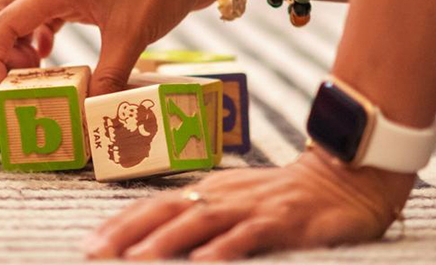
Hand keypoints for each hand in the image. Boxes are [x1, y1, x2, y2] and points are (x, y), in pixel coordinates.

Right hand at [0, 0, 239, 93]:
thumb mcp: (134, 36)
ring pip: (25, 12)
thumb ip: (109, 76)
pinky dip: (42, 36)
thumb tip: (89, 111)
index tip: (2, 89)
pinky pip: (49, 14)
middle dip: (2, 48)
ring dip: (22, 43)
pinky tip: (55, 56)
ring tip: (38, 74)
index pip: (5, 21)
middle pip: (4, 12)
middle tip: (22, 80)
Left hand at [84, 149, 409, 258]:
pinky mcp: (282, 221)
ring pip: (198, 222)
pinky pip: (248, 236)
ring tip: (135, 261)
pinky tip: (204, 263)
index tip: (90, 245)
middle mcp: (221, 195)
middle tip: (94, 254)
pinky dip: (224, 249)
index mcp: (207, 191)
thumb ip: (203, 218)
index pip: (153, 206)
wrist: (345, 178)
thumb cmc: (284, 198)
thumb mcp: (238, 204)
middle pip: (164, 210)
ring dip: (164, 242)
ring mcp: (250, 207)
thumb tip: (159, 240)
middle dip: (126, 233)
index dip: (120, 225)